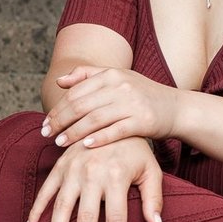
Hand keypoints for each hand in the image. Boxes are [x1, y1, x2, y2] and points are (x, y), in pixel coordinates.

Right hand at [24, 135, 163, 221]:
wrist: (112, 115)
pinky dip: (35, 210)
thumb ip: (154, 198)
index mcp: (116, 176)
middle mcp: (92, 173)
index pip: (116, 217)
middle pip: (87, 215)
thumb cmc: (136, 150)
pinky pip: (45, 191)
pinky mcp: (60, 166)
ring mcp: (72, 169)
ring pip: (62, 205)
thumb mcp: (151, 170)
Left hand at [42, 66, 179, 149]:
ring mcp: (133, 104)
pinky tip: (85, 147)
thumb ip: (88, 76)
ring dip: (74, 132)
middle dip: (60, 121)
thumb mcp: (118, 78)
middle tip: (46, 134)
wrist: (176, 108)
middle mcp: (121, 86)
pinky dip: (99, 139)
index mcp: (112, 74)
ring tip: (59, 143)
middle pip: (81, 105)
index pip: (76, 92)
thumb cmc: (142, 95)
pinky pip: (116, 131)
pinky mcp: (143, 121)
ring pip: (95, 119)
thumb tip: (60, 81)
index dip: (58, 108)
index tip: (45, 122)